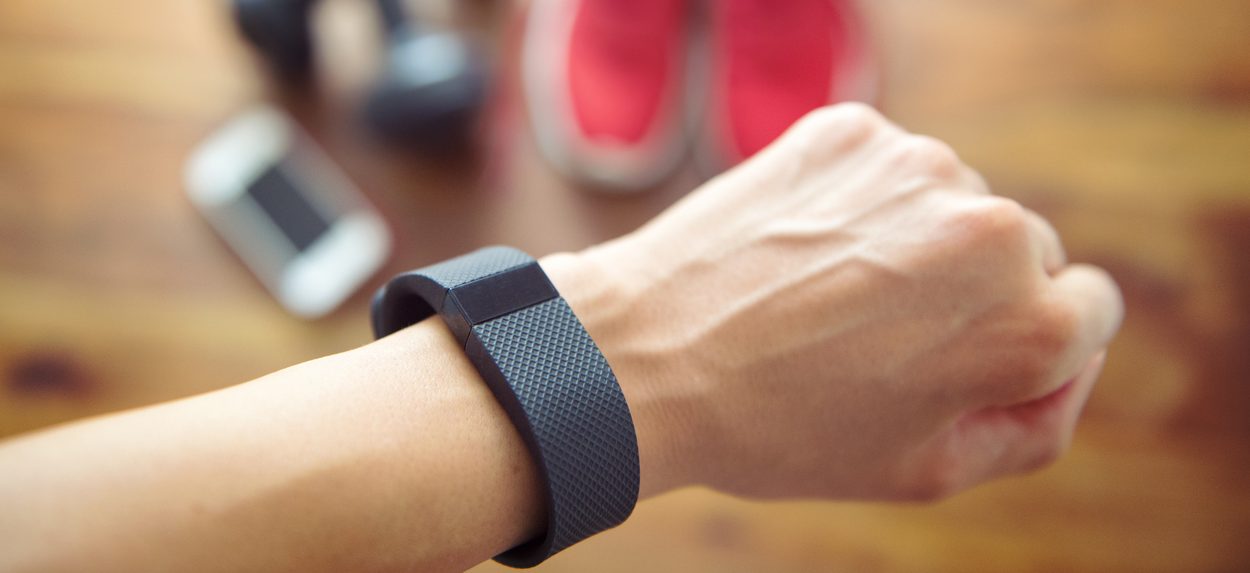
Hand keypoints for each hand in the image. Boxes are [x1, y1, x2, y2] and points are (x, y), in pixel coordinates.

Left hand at [544, 103, 1122, 501]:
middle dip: (976, 293)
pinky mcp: (852, 131)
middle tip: (881, 340)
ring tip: (829, 298)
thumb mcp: (926, 472)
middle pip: (1027, 253)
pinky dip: (860, 204)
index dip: (1033, 345)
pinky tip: (804, 251)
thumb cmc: (783, 431)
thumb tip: (1071, 358)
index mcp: (1029, 325)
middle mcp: (992, 229)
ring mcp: (919, 167)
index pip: (1092, 311)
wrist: (646, 357)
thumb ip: (1035, 423)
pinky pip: (888, 170)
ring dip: (916, 242)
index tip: (966, 359)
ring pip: (955, 204)